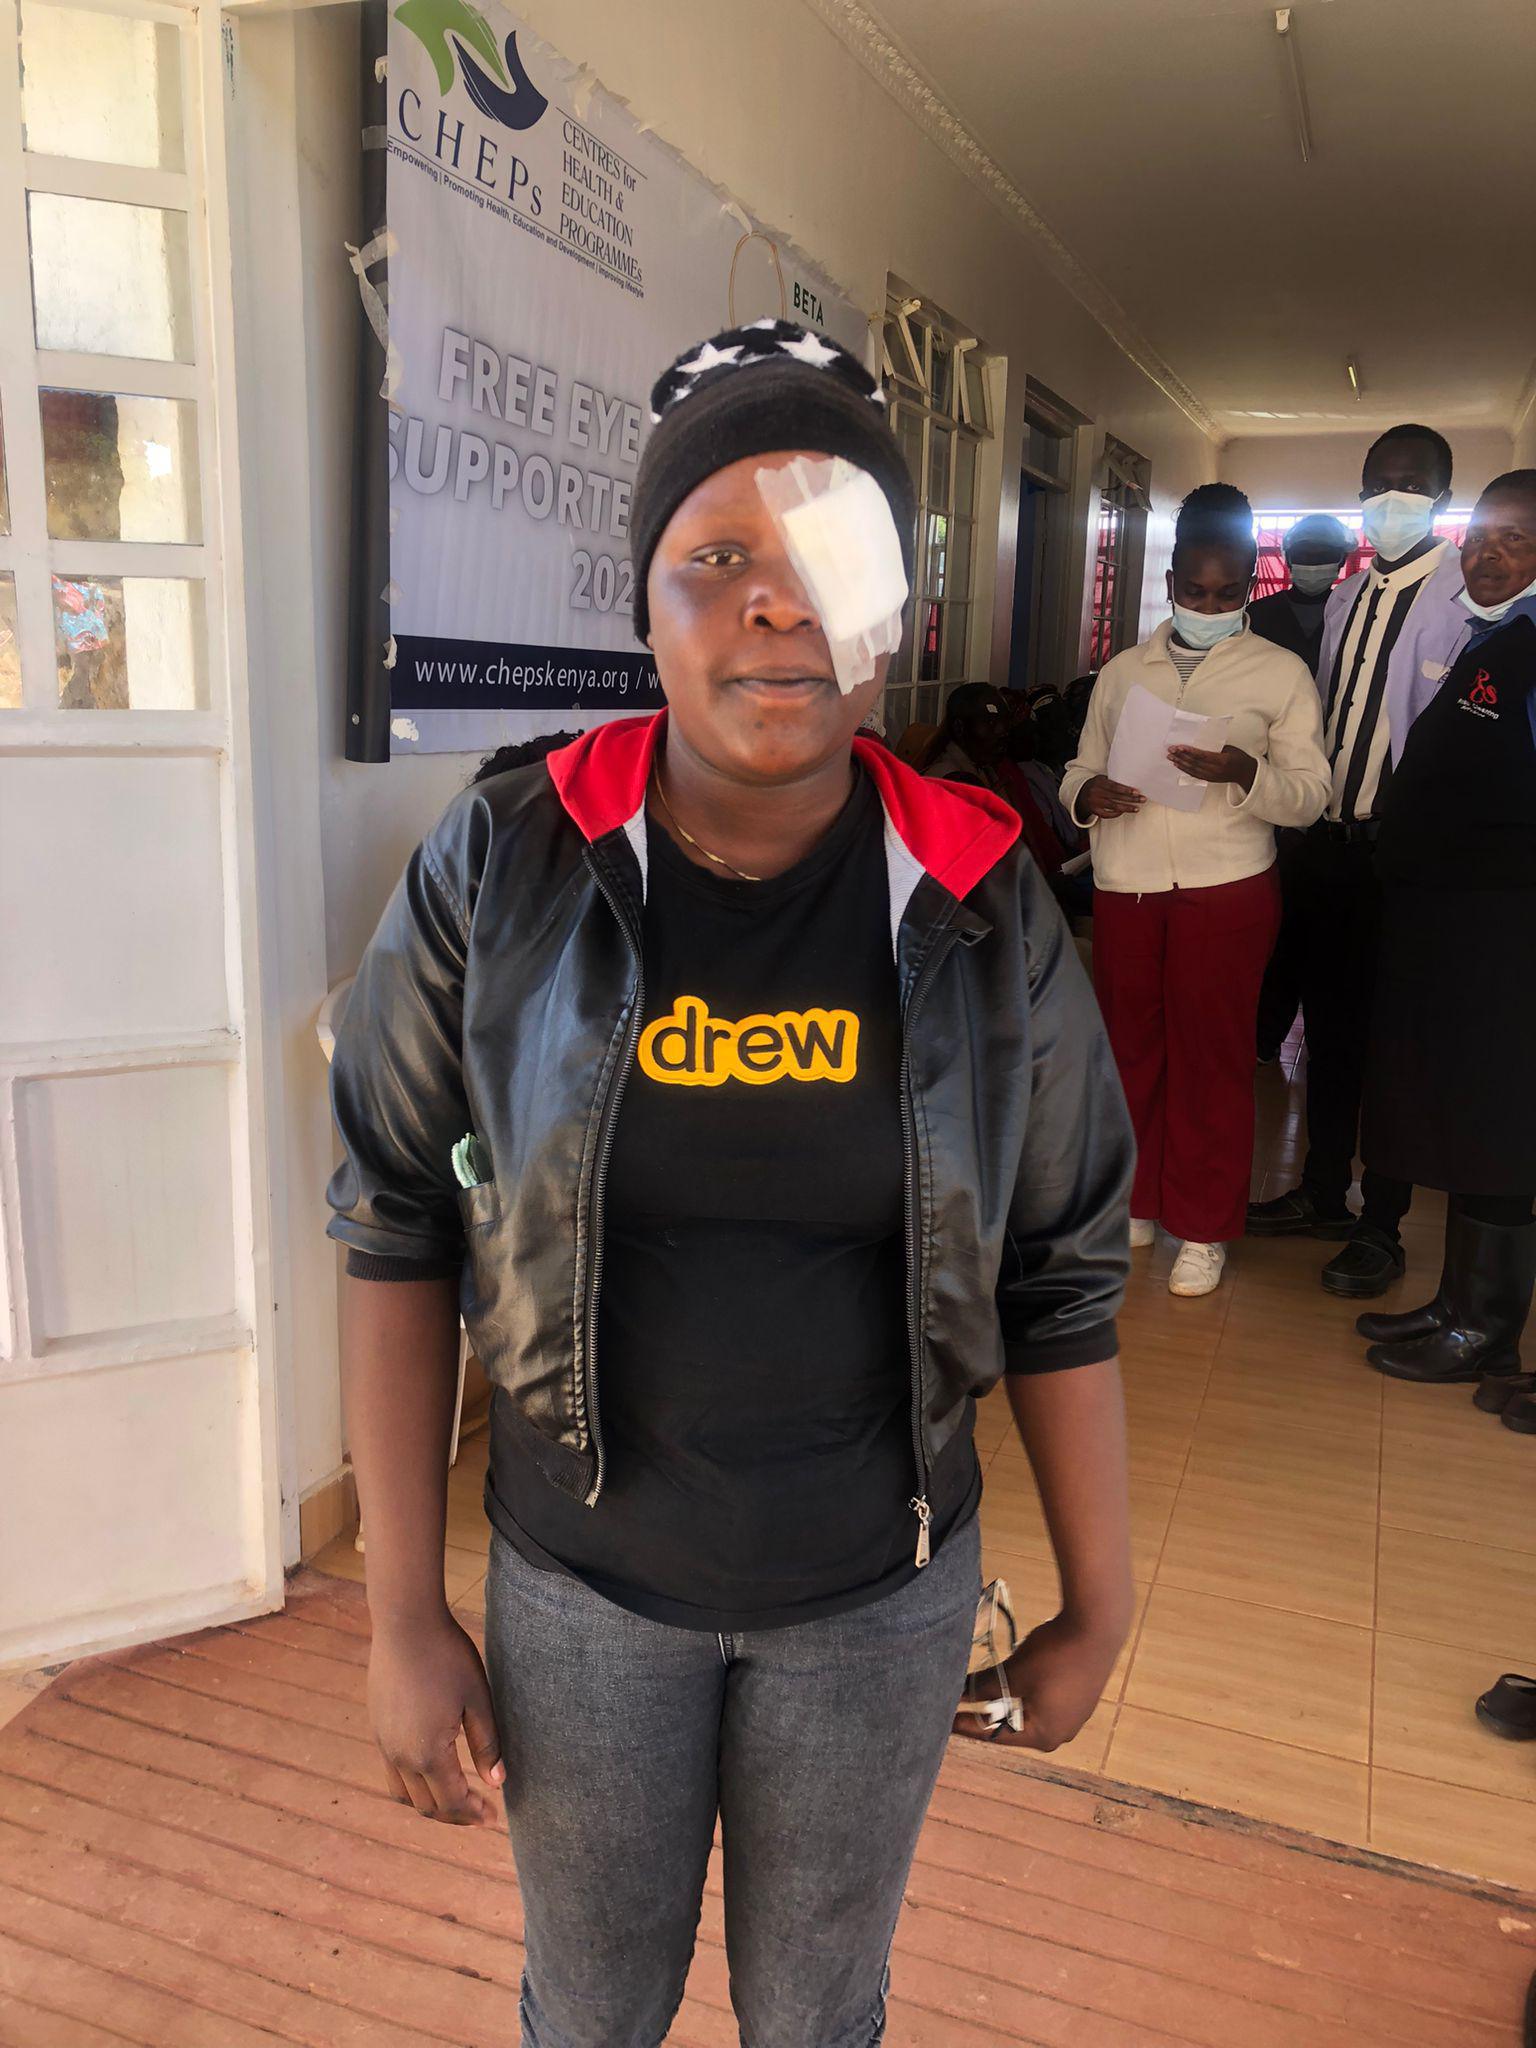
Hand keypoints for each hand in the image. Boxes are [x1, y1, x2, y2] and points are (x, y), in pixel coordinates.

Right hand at [368, 1607, 505, 1824]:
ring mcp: (384, 1744)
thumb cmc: (448, 1657)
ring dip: (431, 1805)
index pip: (452, 1802)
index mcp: (429, 1754)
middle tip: (480, 1813)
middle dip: (455, 1816)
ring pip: (405, 1795)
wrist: (406, 1623)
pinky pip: (392, 1774)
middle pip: (427, 1806)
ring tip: (456, 1800)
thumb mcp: (477, 1699)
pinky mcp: (377, 1729)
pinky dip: (412, 1786)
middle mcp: (401, 1757)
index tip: (493, 1818)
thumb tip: (497, 1783)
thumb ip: (487, 1744)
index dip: (474, 1815)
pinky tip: (431, 1773)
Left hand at [953, 1610, 1126, 1752]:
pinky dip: (1025, 1692)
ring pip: (1029, 1712)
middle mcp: (1061, 1733)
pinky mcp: (1080, 1696)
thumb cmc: (1053, 1657)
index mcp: (1043, 1736)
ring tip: (982, 1691)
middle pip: (1014, 1726)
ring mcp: (1074, 1715)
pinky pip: (1044, 1701)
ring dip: (1006, 1701)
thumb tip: (957, 1693)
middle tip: (961, 1706)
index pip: (995, 1735)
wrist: (1096, 1627)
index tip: (945, 1721)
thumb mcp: (1013, 1673)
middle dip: (988, 1713)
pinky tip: (1013, 1681)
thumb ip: (984, 1686)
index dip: (968, 1725)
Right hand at [1077, 774, 1144, 818]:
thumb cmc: (1097, 785)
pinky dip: (1116, 813)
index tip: (1137, 792)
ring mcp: (1094, 802)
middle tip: (1142, 799)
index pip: (1114, 787)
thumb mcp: (1101, 779)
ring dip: (1127, 808)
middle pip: (1116, 797)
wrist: (1081, 794)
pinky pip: (1107, 814)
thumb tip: (1130, 781)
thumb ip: (1112, 780)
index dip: (1126, 790)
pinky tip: (1124, 812)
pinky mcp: (1094, 811)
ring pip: (1114, 806)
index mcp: (1099, 782)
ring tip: (1137, 808)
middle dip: (1131, 799)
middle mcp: (1096, 792)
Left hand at [1166, 744, 1256, 791]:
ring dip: (1180, 763)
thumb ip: (1215, 747)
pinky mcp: (1209, 780)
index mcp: (1221, 760)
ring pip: (1192, 769)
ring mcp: (1211, 776)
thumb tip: (1201, 743)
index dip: (1189, 751)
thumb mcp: (1229, 749)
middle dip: (1181, 756)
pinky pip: (1195, 775)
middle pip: (1194, 763)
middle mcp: (1215, 770)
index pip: (1201, 756)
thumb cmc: (1239, 758)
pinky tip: (1178, 765)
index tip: (1179, 746)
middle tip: (1170, 750)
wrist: (1245, 773)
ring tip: (1171, 757)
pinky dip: (1185, 770)